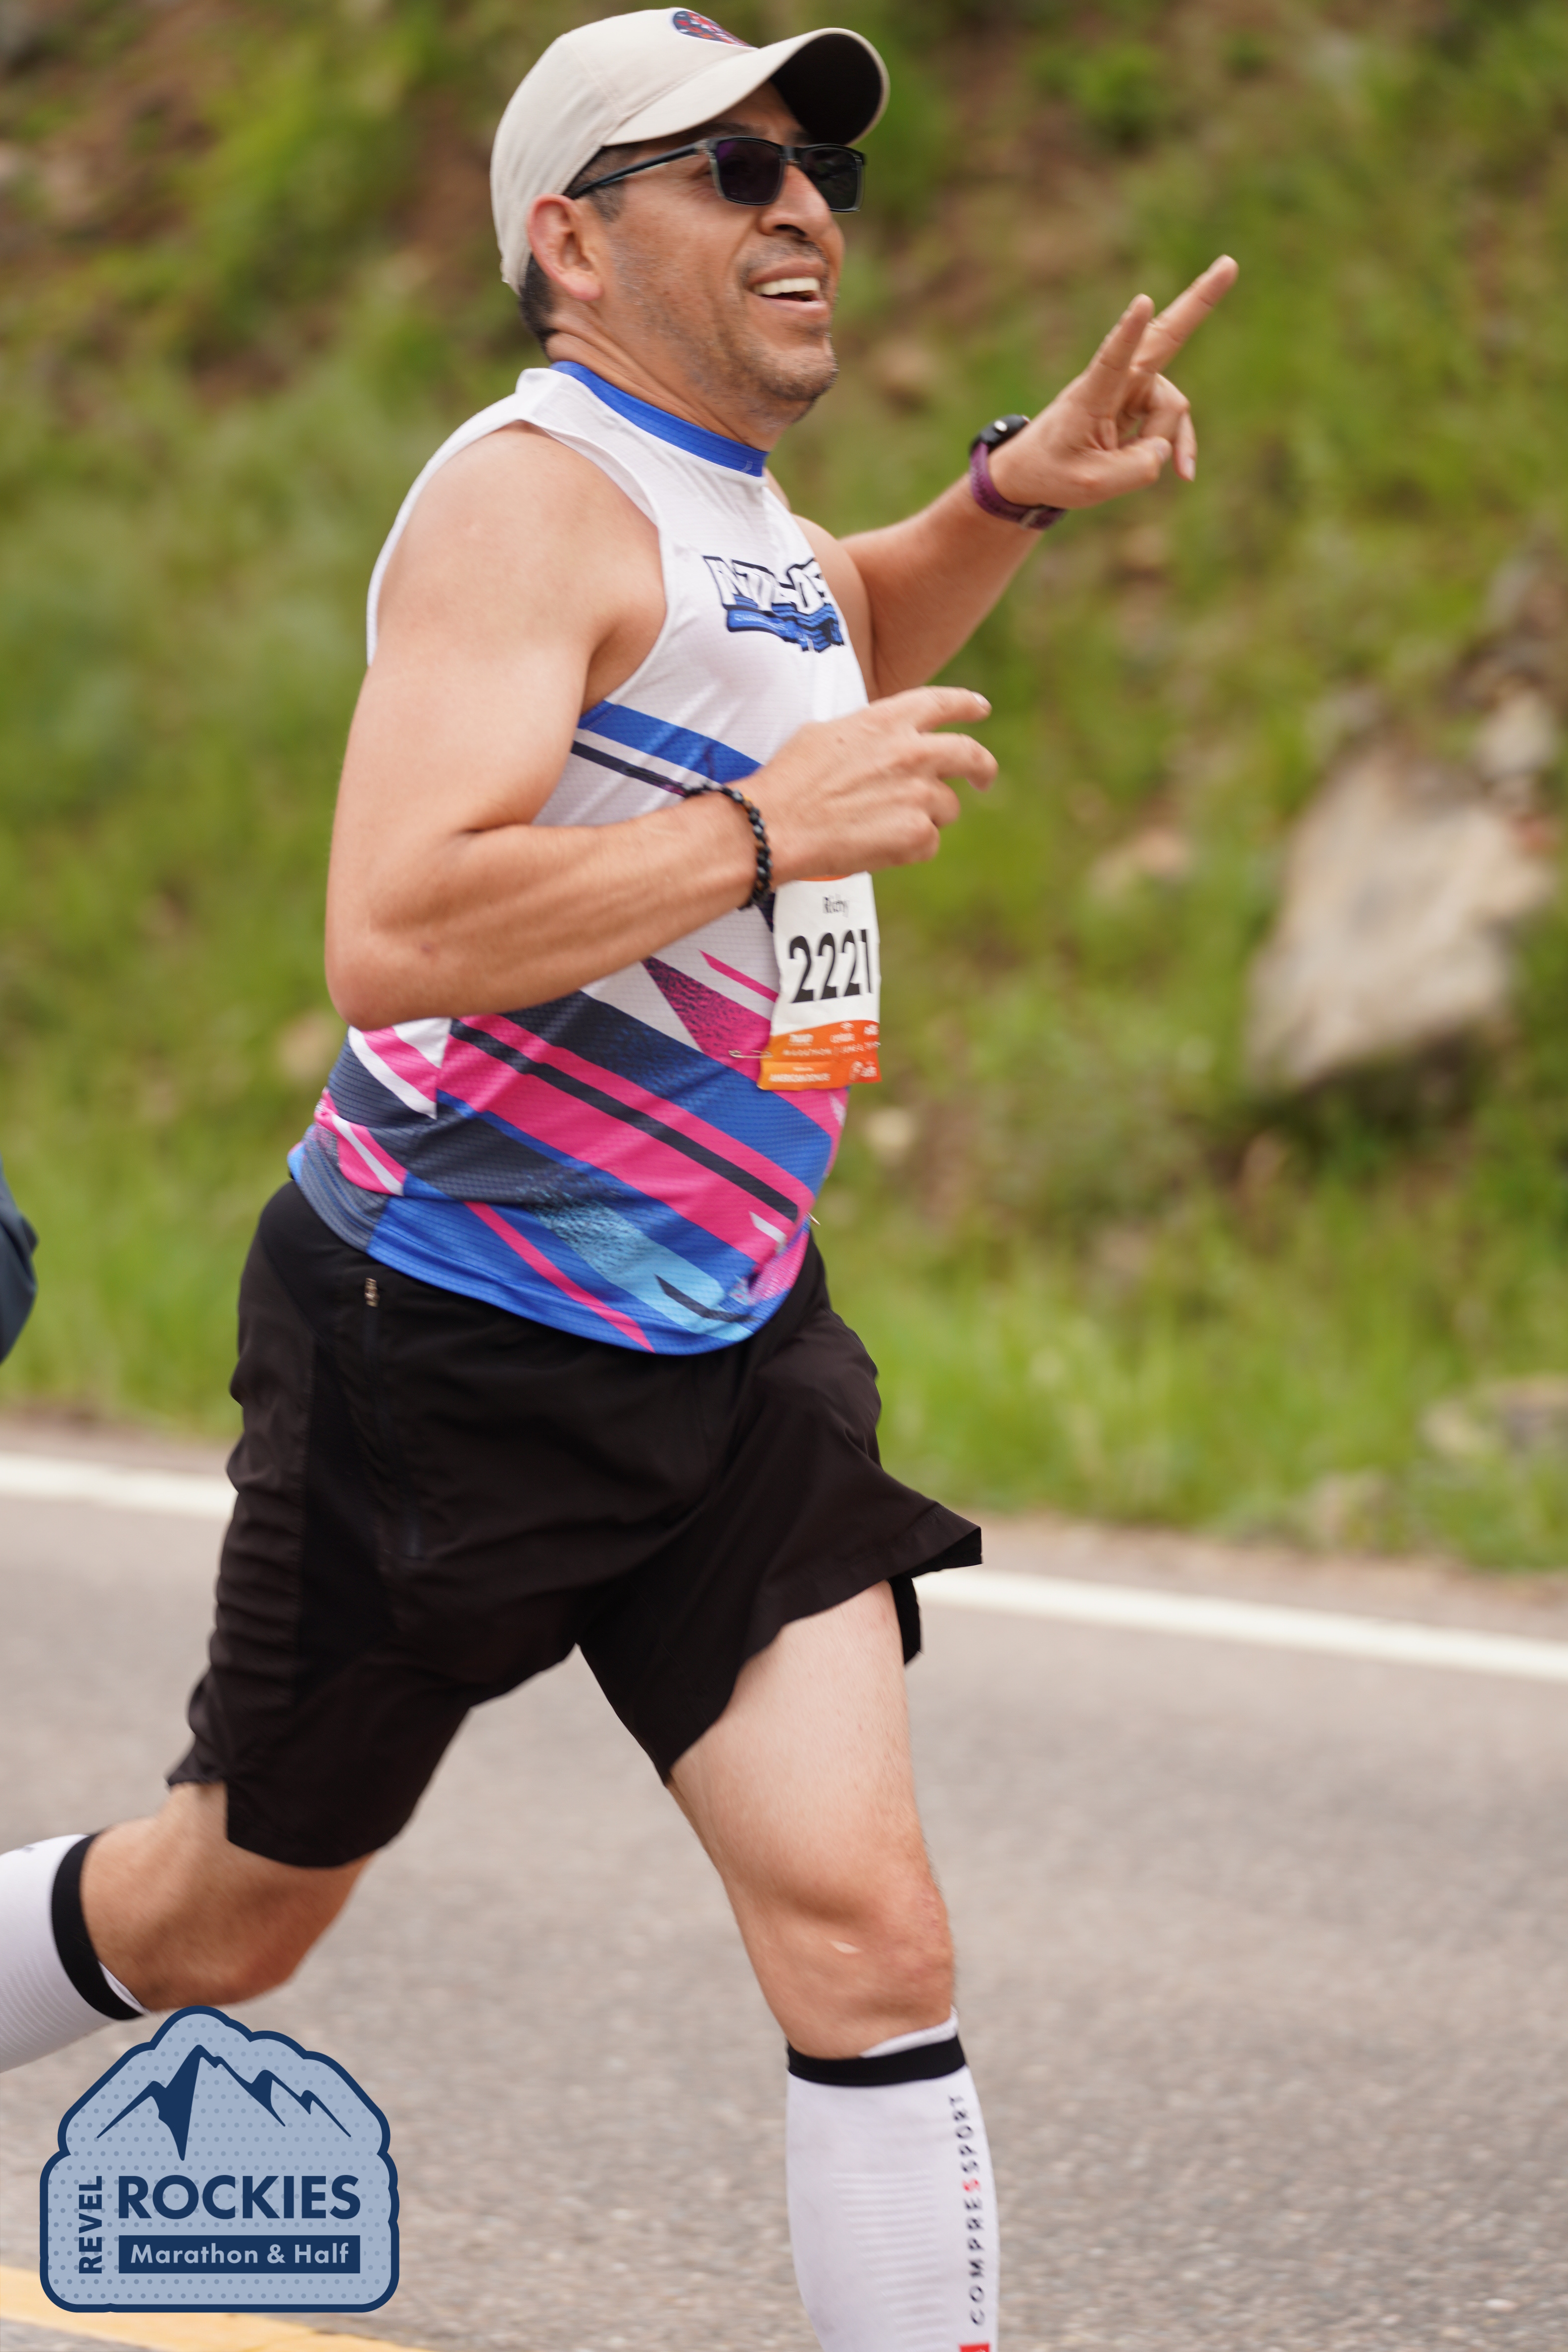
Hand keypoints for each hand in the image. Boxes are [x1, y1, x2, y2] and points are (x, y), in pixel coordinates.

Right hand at [749, 687, 995, 881]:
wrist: (777, 825)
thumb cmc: (790, 782)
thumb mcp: (826, 734)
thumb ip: (868, 733)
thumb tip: (881, 742)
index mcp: (888, 720)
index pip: (943, 702)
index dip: (967, 704)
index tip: (980, 709)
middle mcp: (913, 752)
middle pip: (970, 755)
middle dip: (982, 767)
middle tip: (983, 778)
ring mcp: (920, 794)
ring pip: (947, 807)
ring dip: (925, 816)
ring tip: (881, 824)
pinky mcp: (918, 834)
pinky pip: (929, 842)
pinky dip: (909, 847)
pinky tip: (876, 845)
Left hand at [989, 254, 1237, 511]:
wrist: (1036, 471)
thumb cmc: (1053, 472)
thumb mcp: (1091, 485)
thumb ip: (1135, 470)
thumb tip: (1165, 450)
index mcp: (1091, 394)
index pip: (1112, 359)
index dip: (1129, 333)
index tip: (1142, 303)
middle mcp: (1116, 382)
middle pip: (1164, 337)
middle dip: (1198, 304)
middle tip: (1230, 264)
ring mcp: (1132, 388)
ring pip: (1172, 407)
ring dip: (1165, 441)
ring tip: (1143, 471)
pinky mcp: (1142, 402)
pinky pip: (1172, 422)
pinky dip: (1178, 446)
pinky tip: (1184, 473)